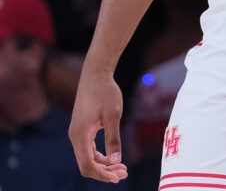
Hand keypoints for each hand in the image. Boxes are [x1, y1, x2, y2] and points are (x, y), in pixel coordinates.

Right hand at [68, 65, 127, 182]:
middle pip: (86, 163)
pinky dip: (100, 155)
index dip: (102, 174)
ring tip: (122, 166)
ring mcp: (77, 132)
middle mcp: (75, 136)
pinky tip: (113, 156)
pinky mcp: (82, 127)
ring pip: (87, 156)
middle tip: (124, 172)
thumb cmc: (105, 92)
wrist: (96, 74)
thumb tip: (116, 161)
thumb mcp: (113, 116)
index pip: (87, 164)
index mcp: (80, 135)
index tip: (118, 178)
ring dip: (103, 164)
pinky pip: (88, 148)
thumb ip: (113, 139)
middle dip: (104, 171)